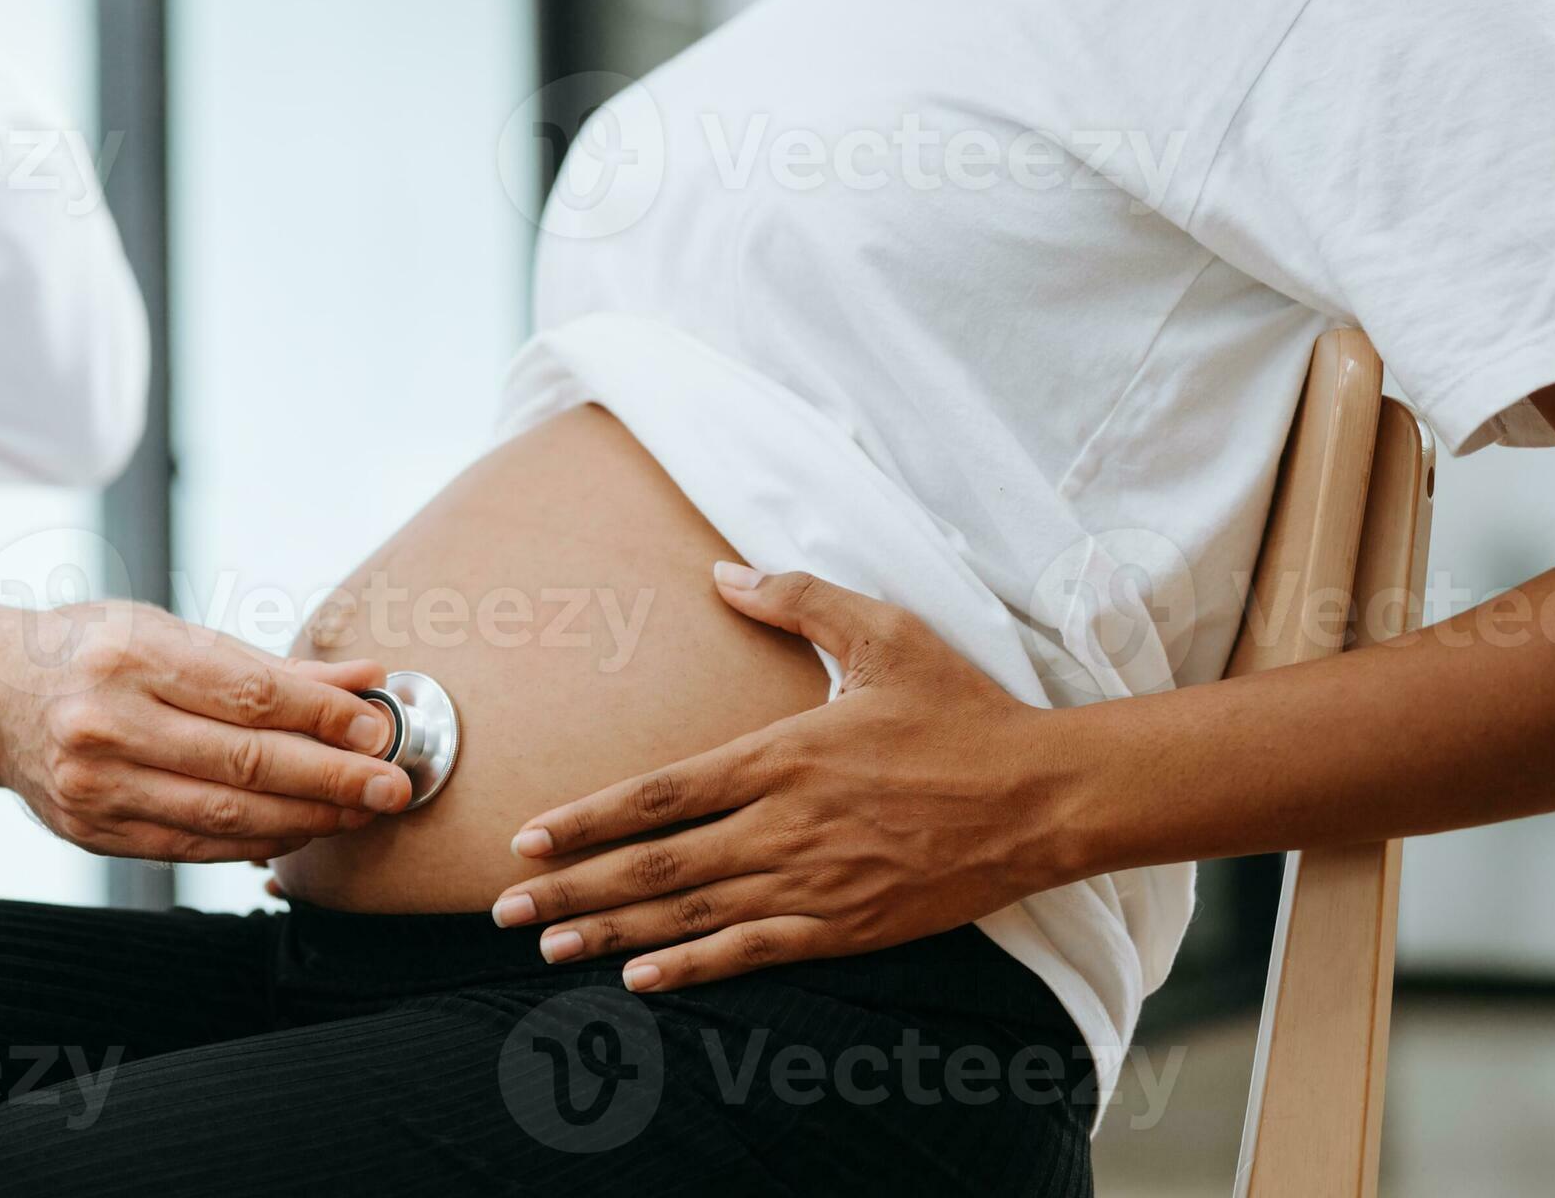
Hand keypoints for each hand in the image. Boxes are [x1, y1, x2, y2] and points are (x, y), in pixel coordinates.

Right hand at [0, 600, 413, 862]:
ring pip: (224, 814)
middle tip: (391, 785)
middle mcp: (106, 721)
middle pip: (244, 761)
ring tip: (358, 812)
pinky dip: (254, 842)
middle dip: (331, 777)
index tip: (378, 728)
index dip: (324, 717)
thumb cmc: (92, 650)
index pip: (250, 693)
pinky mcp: (91, 831)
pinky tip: (297, 831)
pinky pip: (193, 846)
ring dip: (305, 817)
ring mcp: (94, 784)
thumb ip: (267, 664)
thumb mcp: (169, 630)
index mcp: (131, 654)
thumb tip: (364, 680)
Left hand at [489, 567, 1075, 990]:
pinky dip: (693, 968)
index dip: (587, 818)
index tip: (528, 835)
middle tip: (507, 908)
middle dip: (573, 889)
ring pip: (692, 914)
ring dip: (614, 934)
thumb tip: (722, 573)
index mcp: (782, 754)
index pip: (660, 793)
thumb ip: (796, 599)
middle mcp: (785, 825)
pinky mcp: (850, 925)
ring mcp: (816, 881)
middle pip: (656, 864)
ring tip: (549, 949)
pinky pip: (755, 952)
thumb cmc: (962, 709)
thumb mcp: (882, 632)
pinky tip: (642, 980)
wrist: (1048, 794)